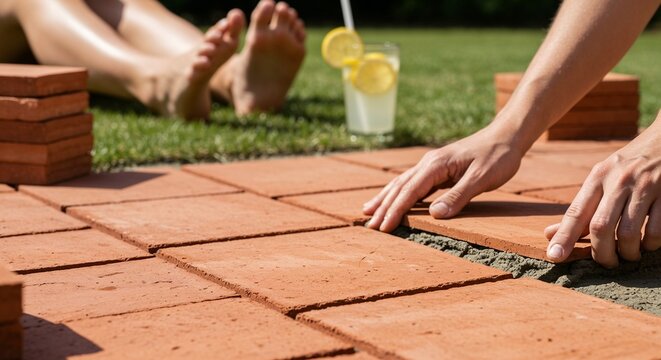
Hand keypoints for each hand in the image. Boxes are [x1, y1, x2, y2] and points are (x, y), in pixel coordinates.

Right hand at [363, 125, 523, 231]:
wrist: (506, 136)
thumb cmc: (497, 157)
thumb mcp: (482, 179)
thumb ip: (458, 196)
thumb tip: (434, 215)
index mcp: (436, 165)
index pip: (410, 191)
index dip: (395, 210)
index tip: (383, 227)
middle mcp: (428, 163)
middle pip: (400, 187)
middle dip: (383, 207)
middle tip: (369, 226)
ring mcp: (432, 165)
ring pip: (402, 183)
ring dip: (385, 198)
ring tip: (367, 211)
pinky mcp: (438, 169)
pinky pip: (412, 183)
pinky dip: (398, 193)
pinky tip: (392, 199)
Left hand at [545, 117, 660, 266]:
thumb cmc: (629, 166)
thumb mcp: (601, 179)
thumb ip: (580, 209)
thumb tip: (549, 235)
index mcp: (598, 177)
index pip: (576, 212)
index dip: (564, 237)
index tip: (554, 256)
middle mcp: (619, 181)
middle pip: (600, 227)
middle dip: (601, 253)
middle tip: (606, 263)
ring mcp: (645, 187)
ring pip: (628, 233)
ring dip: (627, 252)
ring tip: (628, 254)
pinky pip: (656, 230)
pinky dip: (651, 244)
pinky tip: (649, 243)